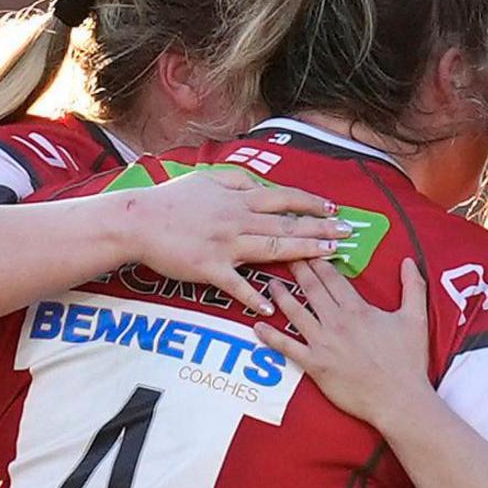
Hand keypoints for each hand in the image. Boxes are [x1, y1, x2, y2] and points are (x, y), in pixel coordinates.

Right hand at [115, 165, 354, 295]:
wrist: (138, 221)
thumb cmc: (171, 201)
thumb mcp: (207, 180)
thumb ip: (237, 181)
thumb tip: (262, 184)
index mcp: (237, 198)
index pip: (283, 198)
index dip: (311, 203)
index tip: (333, 209)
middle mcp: (237, 219)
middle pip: (287, 223)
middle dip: (321, 229)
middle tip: (349, 234)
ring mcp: (224, 244)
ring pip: (272, 248)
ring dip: (304, 253)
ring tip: (330, 257)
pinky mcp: (208, 267)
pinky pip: (235, 284)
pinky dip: (253, 296)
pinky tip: (271, 307)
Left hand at [256, 260, 435, 425]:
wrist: (399, 400)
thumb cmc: (408, 362)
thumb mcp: (416, 319)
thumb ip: (412, 287)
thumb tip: (408, 261)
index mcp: (357, 309)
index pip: (332, 277)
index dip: (317, 260)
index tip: (306, 247)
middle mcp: (336, 322)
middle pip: (310, 288)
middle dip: (296, 269)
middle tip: (282, 254)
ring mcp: (323, 344)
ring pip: (295, 312)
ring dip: (281, 296)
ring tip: (270, 283)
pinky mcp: (315, 365)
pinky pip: (287, 348)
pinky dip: (270, 337)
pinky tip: (258, 326)